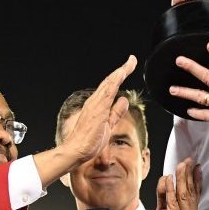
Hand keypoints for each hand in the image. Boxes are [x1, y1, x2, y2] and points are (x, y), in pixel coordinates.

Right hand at [34, 56, 135, 186]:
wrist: (76, 150)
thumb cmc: (89, 140)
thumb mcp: (109, 124)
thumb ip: (116, 112)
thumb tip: (124, 100)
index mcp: (98, 105)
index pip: (110, 87)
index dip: (119, 76)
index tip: (128, 67)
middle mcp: (96, 101)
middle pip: (110, 81)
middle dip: (122, 69)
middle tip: (132, 59)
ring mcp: (96, 105)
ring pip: (109, 84)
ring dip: (120, 72)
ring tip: (130, 63)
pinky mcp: (98, 110)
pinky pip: (108, 93)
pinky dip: (115, 82)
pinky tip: (121, 75)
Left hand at [141, 158, 201, 209]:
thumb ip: (165, 197)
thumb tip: (167, 180)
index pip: (196, 193)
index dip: (197, 179)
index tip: (197, 166)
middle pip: (191, 191)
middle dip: (189, 174)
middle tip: (188, 161)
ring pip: (184, 194)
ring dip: (182, 178)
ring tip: (181, 166)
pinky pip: (172, 202)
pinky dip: (171, 190)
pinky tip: (170, 180)